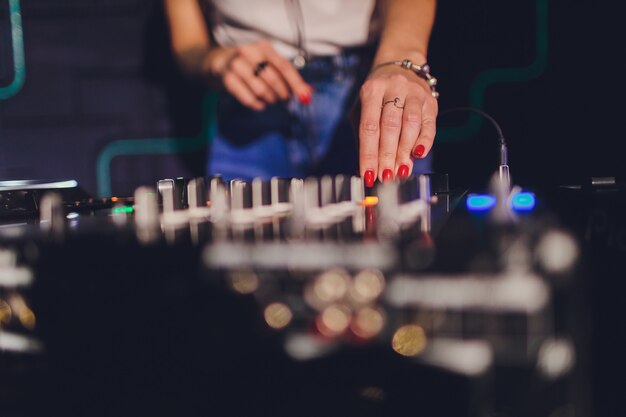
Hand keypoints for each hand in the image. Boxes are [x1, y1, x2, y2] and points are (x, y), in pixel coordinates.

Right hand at [205, 41, 312, 110]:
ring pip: (260, 89)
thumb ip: (288, 78)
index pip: (284, 66)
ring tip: (270, 100)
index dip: (295, 83)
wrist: (219, 62)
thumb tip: (307, 93)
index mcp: (263, 47)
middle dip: (282, 94)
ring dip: (270, 100)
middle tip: (283, 99)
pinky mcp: (226, 79)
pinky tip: (260, 104)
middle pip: (272, 78)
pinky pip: (248, 98)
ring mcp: (236, 65)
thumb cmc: (250, 66)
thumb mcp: (268, 64)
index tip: (304, 97)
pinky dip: (257, 105)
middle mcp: (249, 52)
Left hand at [358, 64, 437, 185]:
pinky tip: (418, 155)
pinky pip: (429, 124)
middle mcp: (394, 88)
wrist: (401, 67)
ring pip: (410, 124)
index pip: (369, 127)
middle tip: (385, 177)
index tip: (368, 174)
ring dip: (405, 151)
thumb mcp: (362, 110)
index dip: (368, 153)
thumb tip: (368, 170)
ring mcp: (414, 93)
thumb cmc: (377, 96)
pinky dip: (424, 141)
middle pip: (390, 126)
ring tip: (400, 171)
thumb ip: (363, 137)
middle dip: (387, 155)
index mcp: (372, 91)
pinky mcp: (430, 101)